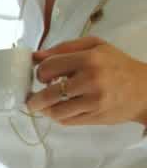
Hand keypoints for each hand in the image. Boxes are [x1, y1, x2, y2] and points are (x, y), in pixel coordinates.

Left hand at [28, 36, 146, 126]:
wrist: (145, 89)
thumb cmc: (117, 65)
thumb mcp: (96, 46)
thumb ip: (64, 48)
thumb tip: (35, 56)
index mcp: (89, 59)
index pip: (48, 68)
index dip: (40, 73)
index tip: (43, 76)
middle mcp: (91, 80)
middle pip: (47, 94)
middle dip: (34, 99)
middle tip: (32, 99)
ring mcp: (93, 101)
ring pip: (55, 111)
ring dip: (45, 110)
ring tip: (45, 106)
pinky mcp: (95, 116)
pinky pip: (66, 121)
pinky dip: (58, 117)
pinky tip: (61, 110)